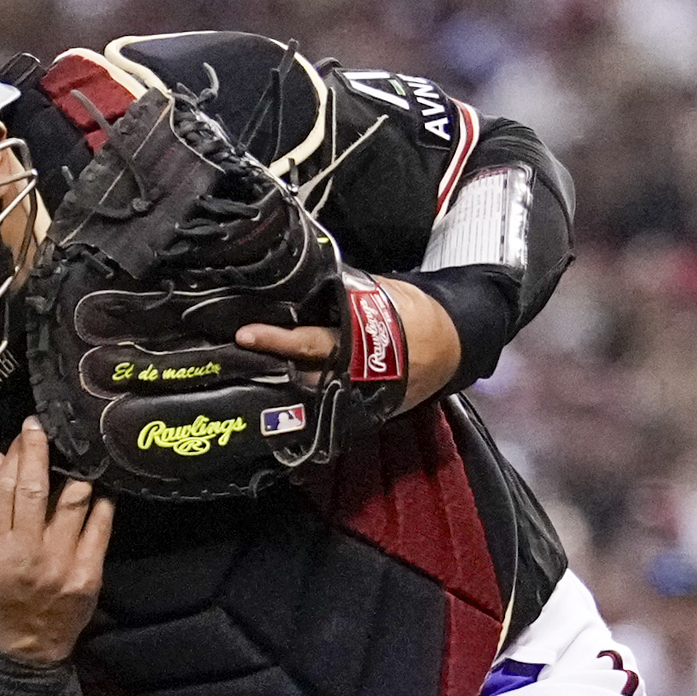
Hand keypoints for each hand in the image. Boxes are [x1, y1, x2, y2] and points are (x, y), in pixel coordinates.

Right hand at [0, 421, 112, 664]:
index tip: (27, 432)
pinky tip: (100, 488)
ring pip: (74, 502)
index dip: (18, 455)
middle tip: (45, 428)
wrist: (24, 646)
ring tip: (78, 454)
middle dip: (41, 451)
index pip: (7, 488)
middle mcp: (28, 551)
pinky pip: (100, 527)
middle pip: (38, 489)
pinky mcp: (89, 573)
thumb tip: (0, 459)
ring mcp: (62, 563)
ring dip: (76, 472)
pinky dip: (101, 502)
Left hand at [236, 275, 458, 404]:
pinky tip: (292, 382)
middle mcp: (357, 377)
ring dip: (287, 381)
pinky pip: (332, 402)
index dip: (276, 340)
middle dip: (274, 365)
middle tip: (242, 354)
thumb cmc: (419, 314)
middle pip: (303, 375)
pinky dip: (312, 393)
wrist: (454, 344)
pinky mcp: (369, 410)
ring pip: (313, 395)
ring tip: (259, 367)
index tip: (247, 335)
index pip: (309, 343)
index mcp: (359, 344)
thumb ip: (346, 294)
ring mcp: (362, 398)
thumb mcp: (383, 294)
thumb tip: (310, 285)